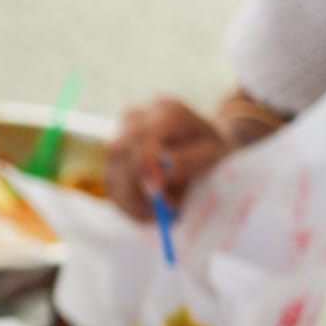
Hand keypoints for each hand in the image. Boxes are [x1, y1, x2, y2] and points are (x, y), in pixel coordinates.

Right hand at [105, 97, 233, 220]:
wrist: (206, 145)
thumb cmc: (215, 150)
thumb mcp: (214, 155)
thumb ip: (187, 164)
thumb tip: (155, 183)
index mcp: (165, 110)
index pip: (143, 135)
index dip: (144, 164)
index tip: (156, 193)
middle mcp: (136, 117)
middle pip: (119, 151)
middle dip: (135, 187)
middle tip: (157, 213)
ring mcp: (119, 136)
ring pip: (111, 170)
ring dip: (131, 199)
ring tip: (158, 214)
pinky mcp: (113, 157)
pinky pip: (111, 183)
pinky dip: (127, 202)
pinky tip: (146, 212)